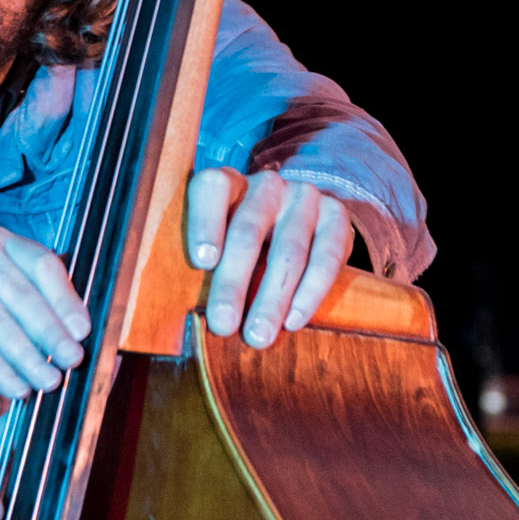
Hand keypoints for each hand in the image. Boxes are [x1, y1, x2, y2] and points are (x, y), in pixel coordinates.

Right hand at [0, 226, 88, 397]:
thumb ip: (25, 302)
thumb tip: (78, 331)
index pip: (43, 263)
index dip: (66, 299)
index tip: (84, 331)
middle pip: (24, 293)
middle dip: (52, 333)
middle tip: (74, 362)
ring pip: (1, 321)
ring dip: (30, 357)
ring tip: (49, 383)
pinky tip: (16, 388)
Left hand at [187, 167, 352, 347]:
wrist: (298, 222)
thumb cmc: (240, 241)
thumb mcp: (218, 240)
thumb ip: (205, 263)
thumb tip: (183, 308)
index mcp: (228, 183)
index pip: (212, 188)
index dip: (206, 223)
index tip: (202, 262)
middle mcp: (267, 186)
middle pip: (248, 231)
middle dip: (233, 282)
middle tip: (222, 324)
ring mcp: (304, 198)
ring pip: (289, 251)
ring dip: (273, 298)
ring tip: (258, 336)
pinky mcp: (336, 216)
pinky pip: (326, 257)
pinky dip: (310, 293)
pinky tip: (293, 321)